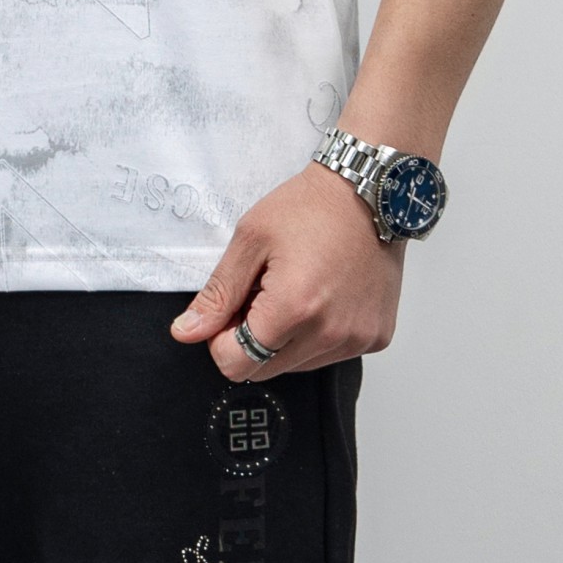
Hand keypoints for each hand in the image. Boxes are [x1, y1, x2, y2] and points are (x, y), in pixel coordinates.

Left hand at [168, 160, 403, 378]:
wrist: (370, 192)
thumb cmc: (310, 207)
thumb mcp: (250, 239)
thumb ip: (218, 294)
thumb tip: (187, 332)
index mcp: (293, 309)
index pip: (236, 365)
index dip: (222, 339)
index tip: (233, 306)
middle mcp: (330, 334)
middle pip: (264, 370)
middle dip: (252, 338)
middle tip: (263, 291)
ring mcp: (357, 339)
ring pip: (297, 366)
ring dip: (286, 338)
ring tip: (296, 289)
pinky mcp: (376, 337)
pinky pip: (330, 355)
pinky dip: (317, 334)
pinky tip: (323, 295)